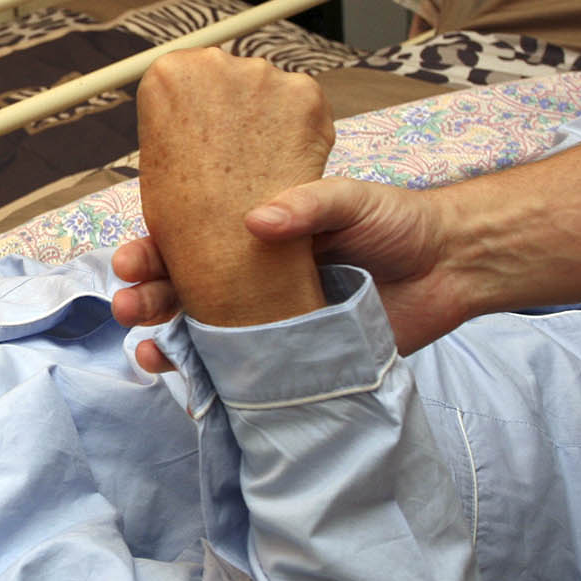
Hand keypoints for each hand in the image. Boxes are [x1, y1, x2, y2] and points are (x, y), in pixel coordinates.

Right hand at [116, 171, 468, 354]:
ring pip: (201, 332)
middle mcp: (253, 276)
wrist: (452, 267)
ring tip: (144, 347)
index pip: (189, 240)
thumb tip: (257, 221)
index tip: (131, 257)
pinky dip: (207, 380)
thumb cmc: (399, 222)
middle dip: (145, 296)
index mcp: (255, 232)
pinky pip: (242, 373)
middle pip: (182, 289)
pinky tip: (183, 384)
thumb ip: (309, 203)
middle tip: (127, 302)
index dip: (153, 249)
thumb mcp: (354, 196)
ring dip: (163, 341)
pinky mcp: (295, 359)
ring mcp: (270, 320)